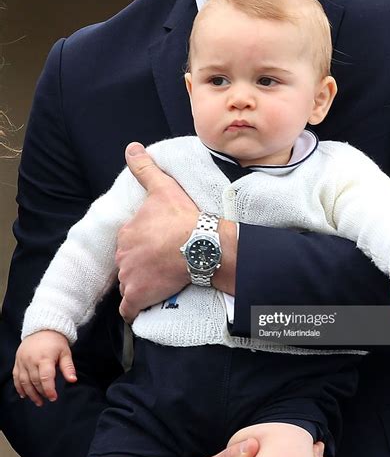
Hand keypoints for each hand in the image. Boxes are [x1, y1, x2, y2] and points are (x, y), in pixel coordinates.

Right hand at [12, 330, 76, 405]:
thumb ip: (68, 367)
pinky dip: (19, 388)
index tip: (54, 398)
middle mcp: (31, 360)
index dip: (49, 390)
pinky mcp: (17, 362)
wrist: (42, 329)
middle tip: (48, 400)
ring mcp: (22, 361)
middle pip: (35, 381)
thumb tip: (73, 380)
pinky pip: (16, 378)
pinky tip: (25, 395)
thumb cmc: (56, 342)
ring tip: (38, 401)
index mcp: (45, 357)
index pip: (45, 377)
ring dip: (30, 393)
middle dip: (41, 393)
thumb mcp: (65, 352)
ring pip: (24, 382)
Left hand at [117, 142, 199, 322]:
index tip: (159, 248)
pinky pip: (129, 309)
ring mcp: (129, 276)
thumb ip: (145, 169)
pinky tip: (142, 307)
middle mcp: (123, 254)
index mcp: (127, 232)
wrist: (199, 245)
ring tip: (162, 283)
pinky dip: (134, 310)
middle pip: (128, 264)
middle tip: (162, 266)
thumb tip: (131, 147)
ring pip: (129, 283)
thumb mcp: (162, 188)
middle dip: (140, 266)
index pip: (129, 243)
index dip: (143, 246)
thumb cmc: (183, 217)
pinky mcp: (137, 296)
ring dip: (140, 285)